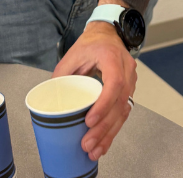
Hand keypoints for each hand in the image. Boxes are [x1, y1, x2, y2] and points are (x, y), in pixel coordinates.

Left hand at [53, 18, 136, 160]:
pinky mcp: (129, 89)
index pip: (114, 83)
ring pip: (124, 110)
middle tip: (88, 143)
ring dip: (110, 132)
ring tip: (95, 149)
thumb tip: (51, 100)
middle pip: (121, 102)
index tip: (89, 120)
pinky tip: (104, 142)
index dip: (103, 104)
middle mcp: (126, 68)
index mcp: (111, 56)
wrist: (107, 34)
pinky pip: (124, 111)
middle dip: (104, 126)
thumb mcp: (72, 55)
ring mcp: (131, 79)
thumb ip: (62, 75)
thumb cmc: (91, 43)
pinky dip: (114, 128)